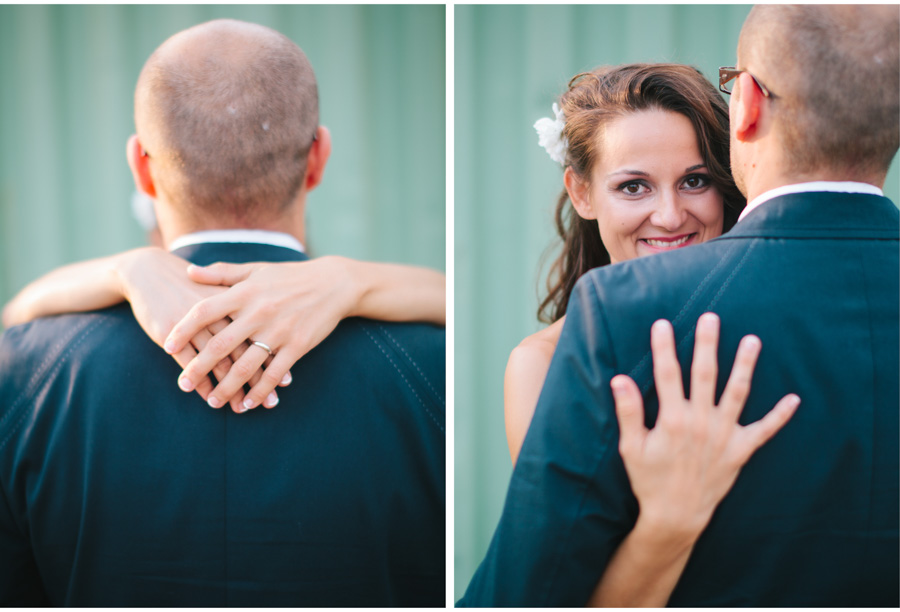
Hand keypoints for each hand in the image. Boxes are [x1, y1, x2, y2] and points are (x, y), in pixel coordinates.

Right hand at [115, 248, 268, 412]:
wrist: (150, 271)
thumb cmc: (194, 284)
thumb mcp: (223, 288)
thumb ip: (247, 307)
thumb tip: (273, 335)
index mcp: (235, 302)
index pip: (260, 336)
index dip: (273, 360)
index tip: (286, 382)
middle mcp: (218, 314)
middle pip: (242, 352)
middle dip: (257, 381)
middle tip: (271, 403)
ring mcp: (193, 324)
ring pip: (217, 362)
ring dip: (229, 388)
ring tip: (241, 408)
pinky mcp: (170, 332)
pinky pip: (188, 362)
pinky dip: (200, 381)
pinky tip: (209, 396)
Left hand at [163, 257, 360, 411]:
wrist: (334, 283)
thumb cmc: (291, 275)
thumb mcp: (256, 269)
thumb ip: (221, 273)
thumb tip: (188, 271)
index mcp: (245, 292)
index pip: (205, 311)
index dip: (184, 329)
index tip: (167, 346)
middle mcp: (259, 312)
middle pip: (220, 345)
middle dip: (199, 368)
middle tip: (183, 385)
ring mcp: (279, 331)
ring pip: (246, 366)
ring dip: (227, 387)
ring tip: (213, 402)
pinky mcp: (298, 345)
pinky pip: (274, 373)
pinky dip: (260, 391)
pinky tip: (248, 403)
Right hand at [611, 313, 799, 539]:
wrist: (676, 516)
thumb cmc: (649, 481)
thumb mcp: (631, 448)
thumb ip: (628, 412)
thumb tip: (620, 379)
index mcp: (673, 420)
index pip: (667, 375)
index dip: (664, 348)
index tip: (662, 323)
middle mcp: (701, 423)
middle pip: (705, 375)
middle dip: (707, 344)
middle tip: (711, 318)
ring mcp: (724, 436)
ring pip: (737, 394)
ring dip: (745, 366)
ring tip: (753, 340)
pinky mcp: (740, 451)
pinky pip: (764, 432)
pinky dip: (780, 416)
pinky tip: (794, 399)